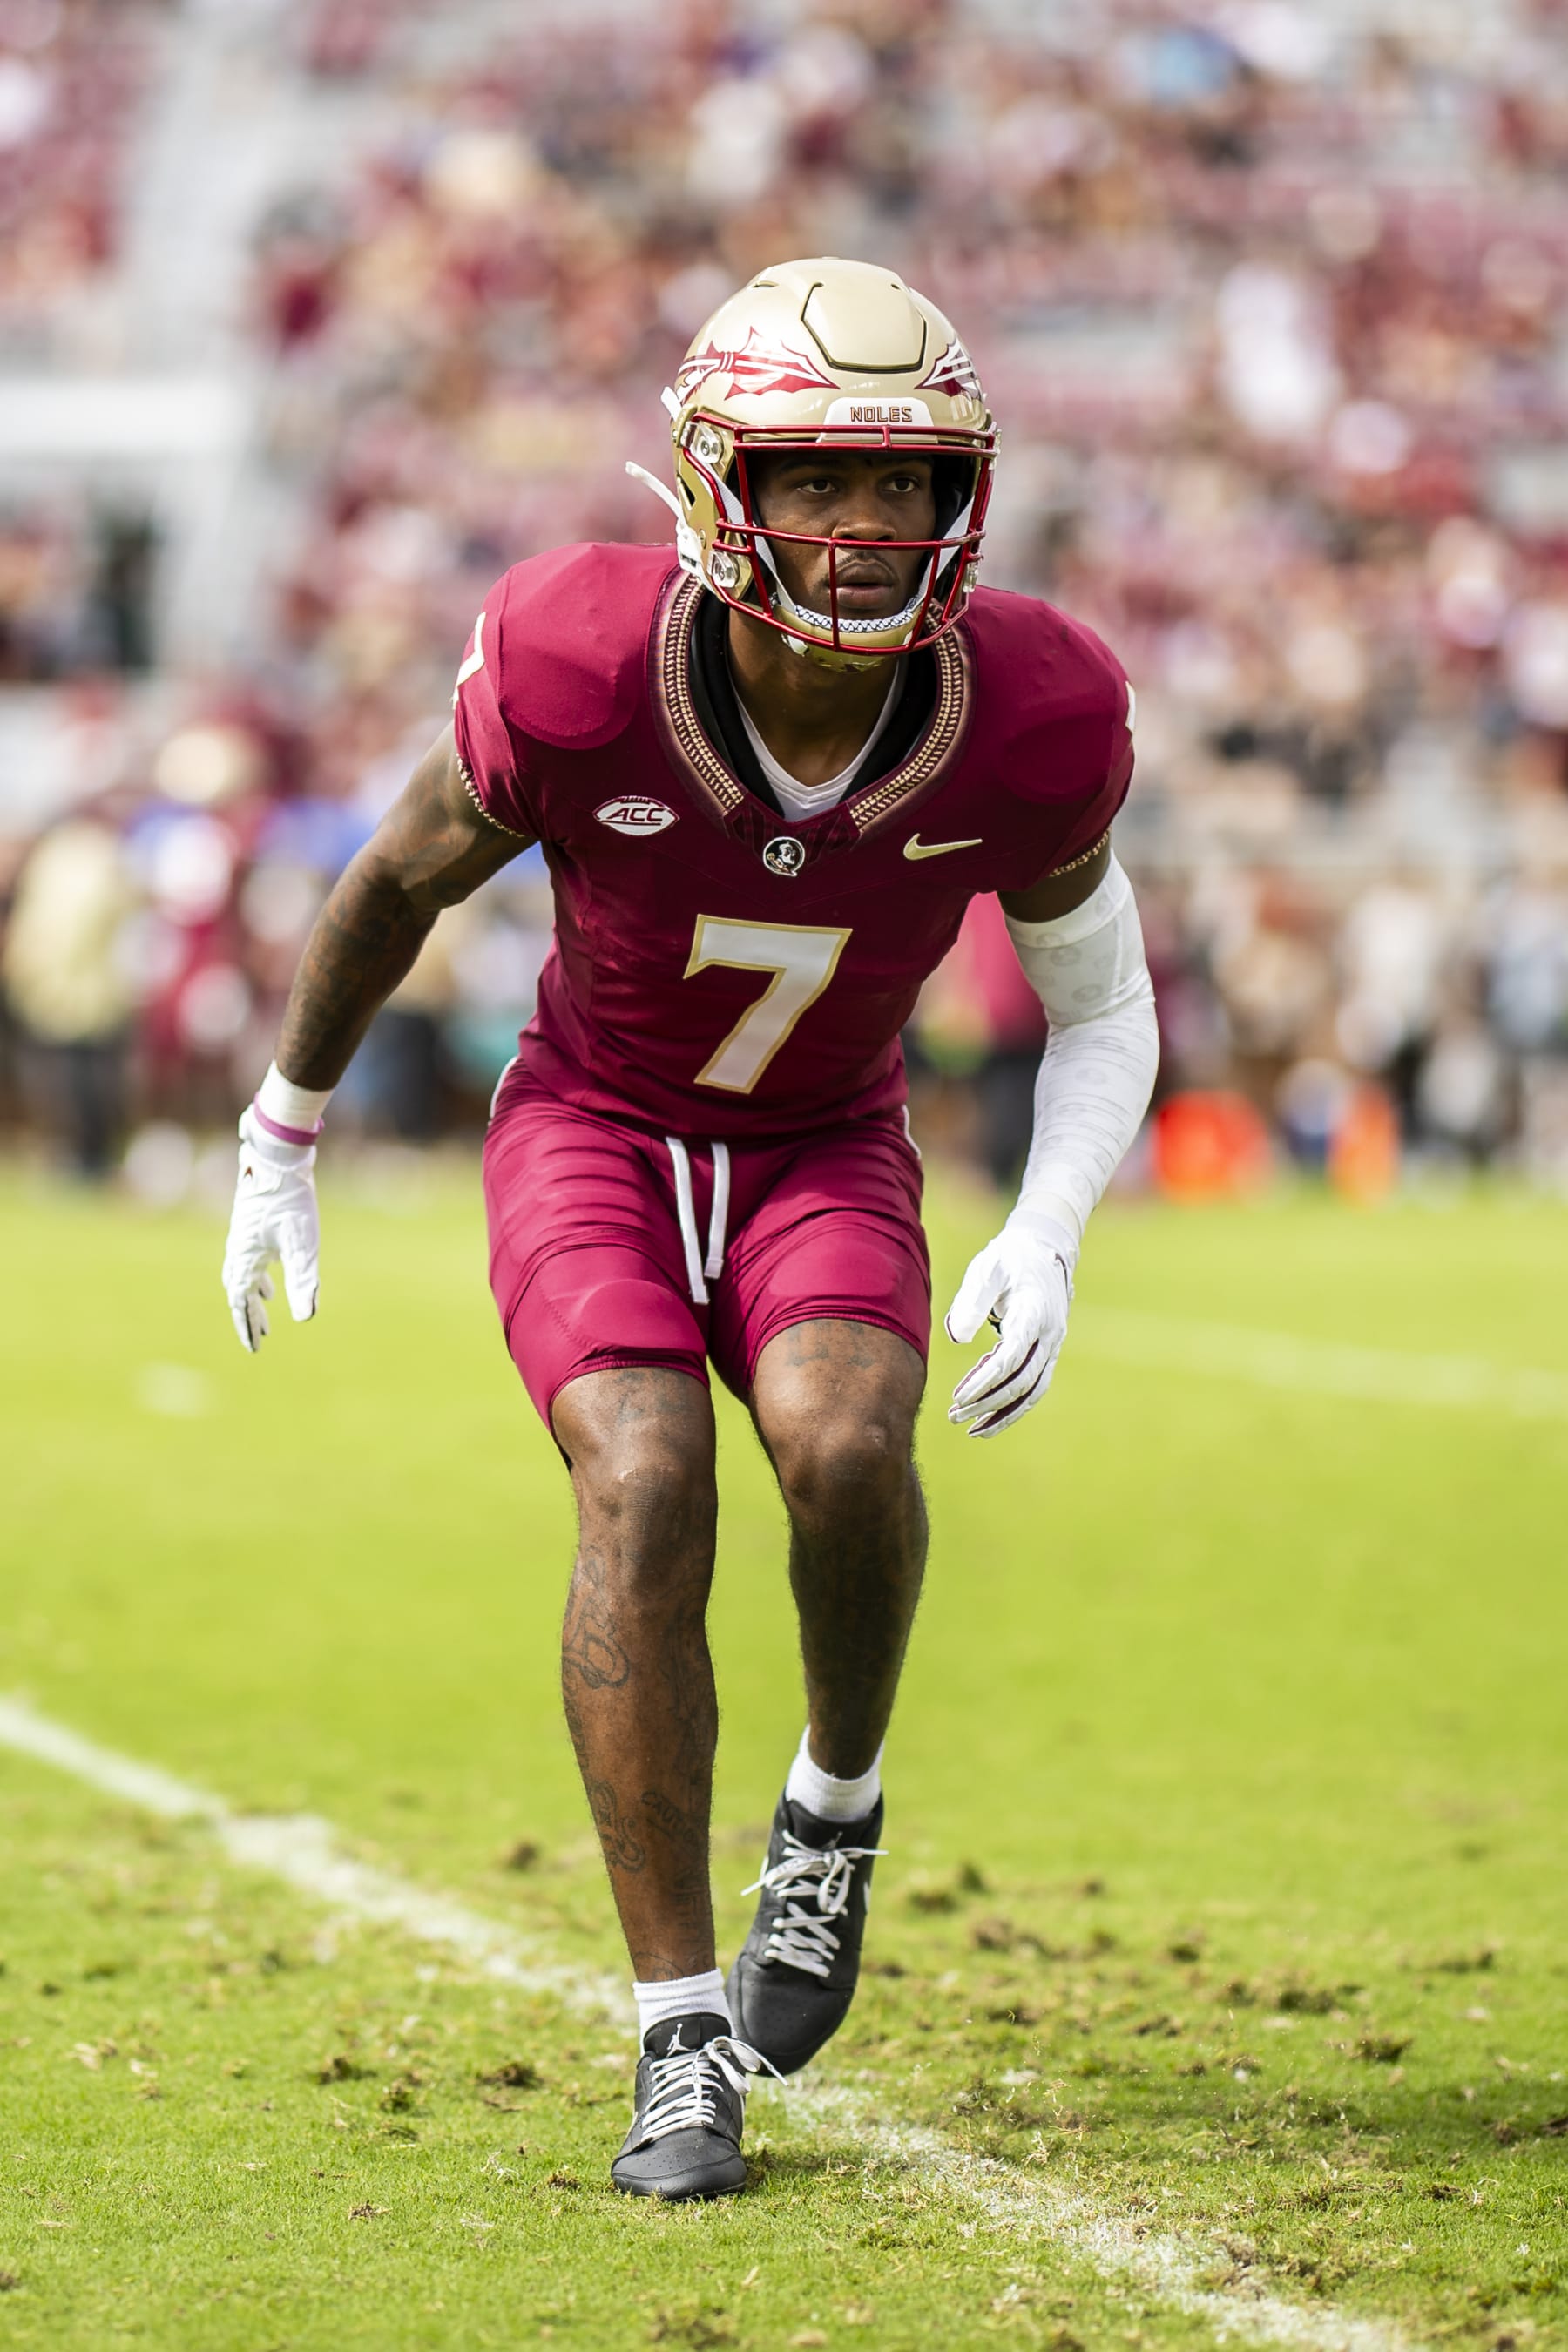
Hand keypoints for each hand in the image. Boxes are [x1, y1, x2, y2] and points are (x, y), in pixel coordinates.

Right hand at [221, 1107, 319, 1351]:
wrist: (278, 1158)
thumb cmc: (291, 1200)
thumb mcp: (303, 1244)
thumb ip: (303, 1281)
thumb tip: (306, 1317)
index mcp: (245, 1259)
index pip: (240, 1302)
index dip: (247, 1326)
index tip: (255, 1348)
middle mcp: (238, 1249)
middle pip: (239, 1291)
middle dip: (250, 1315)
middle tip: (262, 1337)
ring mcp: (244, 1235)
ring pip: (244, 1273)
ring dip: (253, 1294)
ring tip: (266, 1307)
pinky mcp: (254, 1223)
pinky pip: (251, 1257)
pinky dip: (259, 1272)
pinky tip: (273, 1271)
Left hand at [944, 1208, 1075, 1437]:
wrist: (1044, 1250)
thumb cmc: (1009, 1258)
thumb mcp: (987, 1269)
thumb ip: (972, 1300)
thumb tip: (957, 1337)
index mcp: (1034, 1313)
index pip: (1011, 1356)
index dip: (985, 1380)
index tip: (958, 1396)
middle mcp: (1050, 1335)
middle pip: (1021, 1381)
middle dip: (987, 1402)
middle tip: (954, 1415)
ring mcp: (1052, 1346)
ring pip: (1032, 1392)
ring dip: (1002, 1413)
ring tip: (971, 1429)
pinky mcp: (1048, 1353)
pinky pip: (1034, 1388)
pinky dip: (1013, 1407)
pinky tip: (988, 1420)